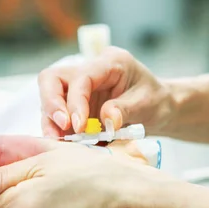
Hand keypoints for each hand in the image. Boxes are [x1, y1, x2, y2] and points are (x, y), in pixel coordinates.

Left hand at [0, 139, 161, 207]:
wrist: (126, 196)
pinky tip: (59, 198)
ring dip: (23, 196)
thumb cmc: (90, 170)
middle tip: (40, 169)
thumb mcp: (46, 157)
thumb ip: (4, 167)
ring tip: (54, 183)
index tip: (4, 161)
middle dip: (10, 183)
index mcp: (21, 203)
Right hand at [38, 47, 172, 136]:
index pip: (81, 76)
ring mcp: (79, 87)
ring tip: (61, 143)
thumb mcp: (148, 104)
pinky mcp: (75, 104)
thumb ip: (126, 109)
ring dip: (52, 122)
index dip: (75, 101)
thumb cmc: (156, 101)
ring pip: (50, 97)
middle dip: (51, 105)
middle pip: (52, 79)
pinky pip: (57, 115)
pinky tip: (68, 145)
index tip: (78, 127)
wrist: (159, 108)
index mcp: (110, 62)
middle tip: (60, 131)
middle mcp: (90, 70)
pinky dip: (60, 130)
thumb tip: (107, 119)